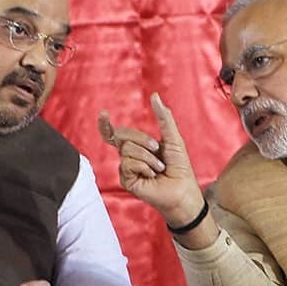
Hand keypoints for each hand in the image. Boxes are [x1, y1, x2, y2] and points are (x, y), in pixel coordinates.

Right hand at [98, 93, 204, 225]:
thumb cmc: (179, 166)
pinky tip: (152, 175)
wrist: (182, 189)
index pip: (115, 134)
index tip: (104, 113)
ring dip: (148, 157)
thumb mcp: (173, 137)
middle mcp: (129, 156)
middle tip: (157, 148)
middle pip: (122, 136)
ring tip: (159, 167)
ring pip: (127, 150)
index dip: (105, 125)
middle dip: (141, 138)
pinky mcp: (127, 180)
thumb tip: (155, 96)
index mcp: (137, 146)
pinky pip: (128, 163)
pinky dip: (144, 166)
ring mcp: (126, 169)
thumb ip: (164, 117)